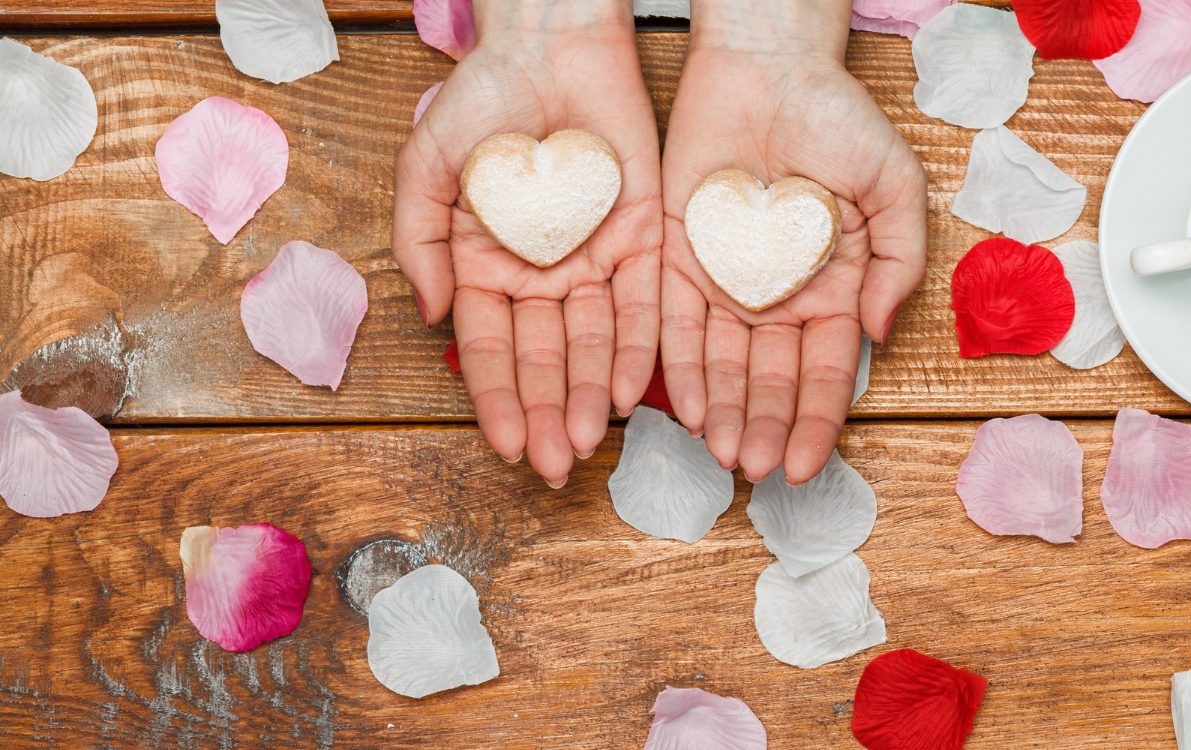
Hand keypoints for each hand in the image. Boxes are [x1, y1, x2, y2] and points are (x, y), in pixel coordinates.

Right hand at [393, 0, 661, 487]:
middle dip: (546, 415)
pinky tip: (634, 390)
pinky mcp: (644, 238)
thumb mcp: (427, 165)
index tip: (505, 444)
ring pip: (593, 344)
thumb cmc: (483, 98)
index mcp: (485, 269)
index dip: (497, 398)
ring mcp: (595, 262)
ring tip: (589, 441)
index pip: (489, 350)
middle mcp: (542, 278)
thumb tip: (430, 313)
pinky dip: (638, 347)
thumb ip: (419, 239)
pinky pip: (643, 305)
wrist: (551, 44)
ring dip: (590, 396)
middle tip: (552, 466)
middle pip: (544, 361)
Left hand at [661, 0, 926, 483]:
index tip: (806, 466)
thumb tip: (877, 330)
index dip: (816, 421)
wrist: (768, 64)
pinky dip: (677, 365)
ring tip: (721, 453)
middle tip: (755, 470)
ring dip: (721, 412)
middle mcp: (777, 298)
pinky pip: (674, 322)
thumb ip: (899, 258)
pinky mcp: (675, 257)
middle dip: (764, 427)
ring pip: (721, 364)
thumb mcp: (894, 184)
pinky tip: (679, 406)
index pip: (824, 371)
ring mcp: (725, 282)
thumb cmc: (837, 116)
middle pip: (769, 380)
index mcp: (833, 289)